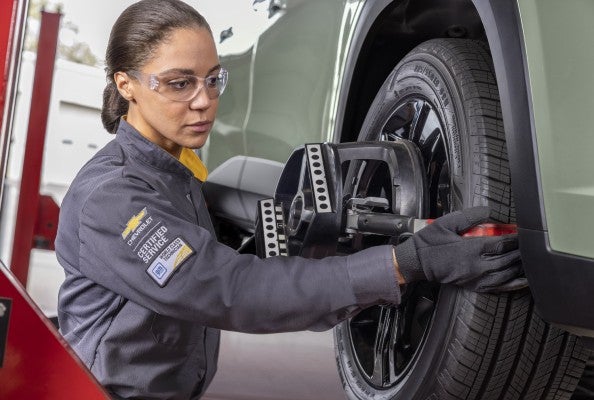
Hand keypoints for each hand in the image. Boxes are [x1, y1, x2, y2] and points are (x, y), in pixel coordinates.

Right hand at [394, 206, 526, 292]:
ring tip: (530, 259)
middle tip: (531, 245)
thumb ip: (469, 216)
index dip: (516, 239)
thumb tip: (489, 210)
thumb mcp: (446, 223)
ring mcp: (476, 278)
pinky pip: (499, 287)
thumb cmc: (429, 242)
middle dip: (521, 252)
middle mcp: (477, 266)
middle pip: (508, 259)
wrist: (416, 262)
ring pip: (507, 274)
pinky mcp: (474, 286)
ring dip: (520, 267)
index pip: (502, 243)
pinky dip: (514, 284)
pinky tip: (523, 280)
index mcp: (471, 248)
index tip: (523, 233)